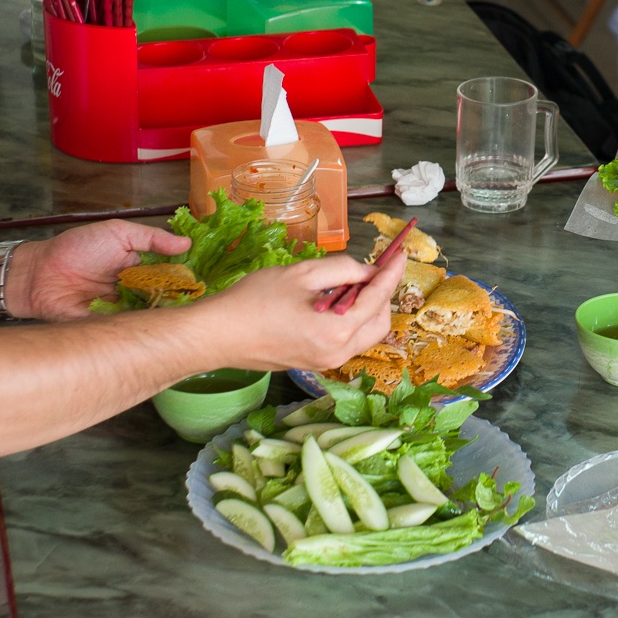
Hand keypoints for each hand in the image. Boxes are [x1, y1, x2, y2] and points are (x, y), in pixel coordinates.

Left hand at [9, 220, 193, 321]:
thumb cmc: (76, 249)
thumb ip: (151, 239)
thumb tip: (186, 244)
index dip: (189, 284)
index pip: (171, 280)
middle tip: (203, 310)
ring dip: (163, 322)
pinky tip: (156, 335)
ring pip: (150, 321)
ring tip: (186, 326)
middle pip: (165, 304)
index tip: (209, 287)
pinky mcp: (107, 330)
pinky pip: (127, 334)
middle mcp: (135, 295)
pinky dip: (140, 334)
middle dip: (182, 307)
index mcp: (141, 271)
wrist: (39, 273)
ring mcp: (122, 315)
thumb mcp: (117, 233)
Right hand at [201, 249, 407, 371]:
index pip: (378, 299)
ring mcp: (325, 362)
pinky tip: (334, 300)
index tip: (400, 254)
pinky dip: (349, 320)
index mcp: (337, 331)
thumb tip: (367, 272)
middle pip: (379, 323)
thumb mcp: (302, 274)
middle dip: (383, 295)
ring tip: (351, 282)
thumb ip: (342, 270)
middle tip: (375, 269)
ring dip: (366, 308)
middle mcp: (337, 353)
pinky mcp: (313, 363)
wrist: (216, 335)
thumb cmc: (254, 301)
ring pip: (364, 335)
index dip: (391, 273)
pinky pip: (345, 341)